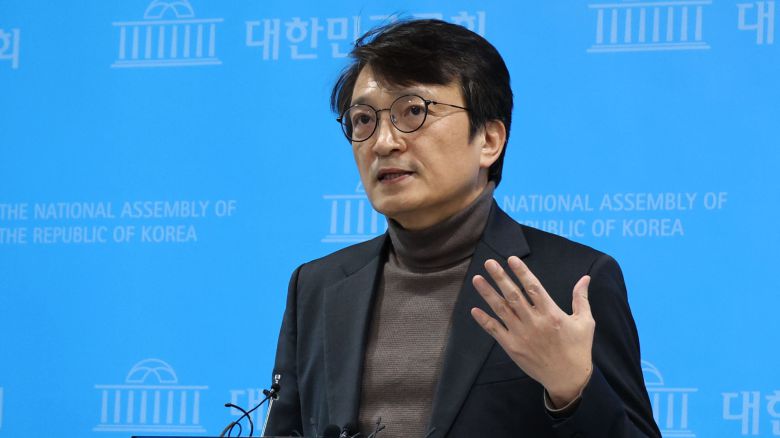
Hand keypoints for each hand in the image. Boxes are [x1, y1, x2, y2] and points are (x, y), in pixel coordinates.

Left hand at [470, 256, 594, 407]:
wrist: (568, 378)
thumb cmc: (578, 349)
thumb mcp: (585, 322)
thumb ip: (581, 298)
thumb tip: (585, 278)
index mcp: (551, 314)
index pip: (533, 287)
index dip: (522, 272)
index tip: (511, 259)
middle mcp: (534, 322)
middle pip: (513, 295)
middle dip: (500, 277)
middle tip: (489, 262)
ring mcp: (521, 334)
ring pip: (501, 310)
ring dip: (488, 293)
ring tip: (477, 279)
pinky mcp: (512, 347)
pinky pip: (495, 331)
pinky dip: (484, 320)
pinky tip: (474, 310)